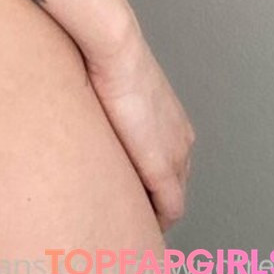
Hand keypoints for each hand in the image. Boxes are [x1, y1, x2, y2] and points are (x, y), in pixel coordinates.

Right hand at [85, 32, 194, 232]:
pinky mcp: (163, 168)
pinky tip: (137, 224)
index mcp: (172, 122)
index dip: (152, 182)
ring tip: (125, 217)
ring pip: (172, 198)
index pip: (171, 165)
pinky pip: (170, 209)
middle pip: (175, 185)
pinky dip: (157, 220)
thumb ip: (113, 103)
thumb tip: (91, 102)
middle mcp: (183, 141)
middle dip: (153, 199)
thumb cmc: (108, 55)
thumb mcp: (116, 83)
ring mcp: (177, 155)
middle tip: (127, 209)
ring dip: (152, 209)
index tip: (131, 191)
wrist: (116, 48)